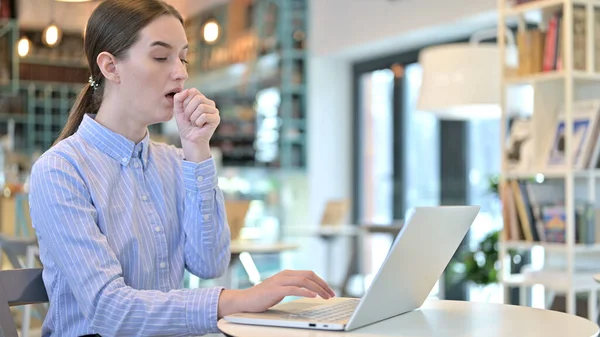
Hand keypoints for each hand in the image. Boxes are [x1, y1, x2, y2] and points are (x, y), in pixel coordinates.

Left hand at [174, 88, 219, 144]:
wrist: (189, 139)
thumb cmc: (185, 124)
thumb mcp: (178, 109)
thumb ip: (178, 98)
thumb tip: (188, 90)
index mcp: (201, 98)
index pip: (193, 91)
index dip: (185, 102)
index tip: (185, 111)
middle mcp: (209, 103)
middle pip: (198, 98)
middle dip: (189, 110)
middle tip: (189, 118)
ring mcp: (214, 111)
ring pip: (201, 107)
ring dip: (193, 117)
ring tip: (194, 122)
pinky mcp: (216, 119)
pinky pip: (205, 116)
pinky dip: (198, 122)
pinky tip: (200, 126)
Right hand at [217, 270, 335, 317]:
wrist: (245, 300)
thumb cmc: (263, 297)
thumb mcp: (281, 289)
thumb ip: (293, 287)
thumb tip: (309, 290)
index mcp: (287, 274)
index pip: (309, 274)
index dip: (321, 281)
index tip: (330, 290)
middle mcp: (285, 275)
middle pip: (309, 276)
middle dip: (323, 284)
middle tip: (332, 294)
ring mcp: (280, 281)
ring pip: (304, 281)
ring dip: (317, 289)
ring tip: (325, 296)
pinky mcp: (275, 290)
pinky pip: (294, 289)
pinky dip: (305, 291)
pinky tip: (313, 296)